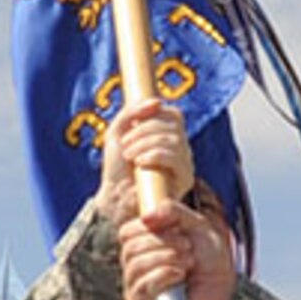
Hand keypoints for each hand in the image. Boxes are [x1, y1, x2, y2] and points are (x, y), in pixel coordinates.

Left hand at [99, 98, 194, 228]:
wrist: (115, 197)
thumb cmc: (117, 167)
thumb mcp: (117, 132)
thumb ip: (131, 112)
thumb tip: (156, 102)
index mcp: (168, 135)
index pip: (173, 114)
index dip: (155, 113)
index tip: (132, 123)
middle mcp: (180, 148)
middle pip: (173, 125)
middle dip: (144, 130)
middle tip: (125, 143)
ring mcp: (185, 163)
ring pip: (174, 140)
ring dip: (146, 143)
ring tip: (129, 155)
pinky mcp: (185, 179)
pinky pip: (176, 158)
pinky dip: (154, 155)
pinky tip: (139, 163)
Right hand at [119, 196, 235, 299]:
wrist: (224, 290)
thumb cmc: (210, 260)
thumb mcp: (196, 225)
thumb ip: (173, 211)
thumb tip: (146, 216)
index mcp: (143, 246)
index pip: (127, 232)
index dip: (148, 226)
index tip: (177, 227)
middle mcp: (135, 266)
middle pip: (130, 248)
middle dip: (162, 242)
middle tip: (188, 246)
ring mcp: (136, 288)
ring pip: (135, 266)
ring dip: (165, 258)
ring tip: (189, 261)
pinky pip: (140, 287)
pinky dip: (162, 275)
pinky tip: (179, 275)